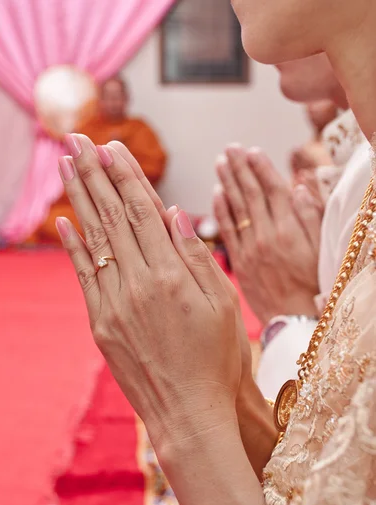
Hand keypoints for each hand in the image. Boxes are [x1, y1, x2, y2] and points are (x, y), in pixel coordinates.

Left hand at [56, 134, 241, 452]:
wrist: (189, 412)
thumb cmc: (217, 360)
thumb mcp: (224, 306)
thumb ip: (197, 257)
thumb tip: (174, 213)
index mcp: (172, 276)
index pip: (142, 212)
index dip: (126, 176)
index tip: (113, 147)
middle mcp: (138, 285)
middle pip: (112, 218)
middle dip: (94, 174)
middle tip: (77, 140)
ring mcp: (115, 305)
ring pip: (94, 241)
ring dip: (79, 200)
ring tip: (67, 167)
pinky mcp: (101, 325)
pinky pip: (84, 277)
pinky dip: (74, 247)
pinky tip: (65, 222)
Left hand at [214, 145, 321, 324]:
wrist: (295, 322)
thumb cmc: (314, 287)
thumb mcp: (321, 250)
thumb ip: (311, 217)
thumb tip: (299, 187)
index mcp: (289, 231)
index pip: (272, 191)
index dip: (261, 168)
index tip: (251, 150)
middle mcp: (266, 237)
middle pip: (251, 195)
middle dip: (240, 169)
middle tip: (230, 148)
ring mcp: (249, 250)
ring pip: (236, 210)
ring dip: (227, 184)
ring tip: (220, 163)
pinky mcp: (238, 264)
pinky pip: (227, 233)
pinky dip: (221, 212)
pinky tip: (216, 195)